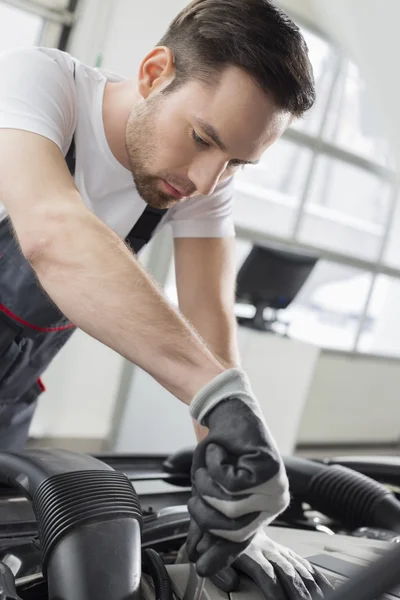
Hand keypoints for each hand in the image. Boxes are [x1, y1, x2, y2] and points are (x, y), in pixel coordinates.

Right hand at [187, 368, 289, 575]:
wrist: (224, 411)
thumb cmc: (219, 449)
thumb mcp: (208, 488)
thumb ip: (206, 516)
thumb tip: (195, 548)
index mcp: (260, 509)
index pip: (240, 540)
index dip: (218, 554)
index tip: (201, 565)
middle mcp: (273, 501)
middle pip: (229, 526)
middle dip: (203, 506)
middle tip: (198, 482)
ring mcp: (276, 486)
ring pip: (229, 504)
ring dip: (207, 480)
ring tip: (212, 462)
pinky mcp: (271, 468)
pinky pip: (232, 481)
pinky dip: (215, 463)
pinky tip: (220, 451)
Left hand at [211, 529, 332, 599]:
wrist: (232, 515)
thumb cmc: (220, 541)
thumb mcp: (214, 553)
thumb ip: (220, 570)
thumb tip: (232, 584)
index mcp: (251, 554)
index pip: (266, 574)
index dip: (275, 590)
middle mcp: (269, 551)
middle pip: (288, 574)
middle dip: (300, 593)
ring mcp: (280, 551)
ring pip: (300, 570)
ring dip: (312, 588)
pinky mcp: (286, 552)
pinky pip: (305, 564)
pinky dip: (317, 577)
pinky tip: (328, 588)